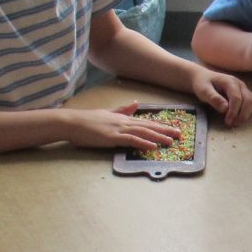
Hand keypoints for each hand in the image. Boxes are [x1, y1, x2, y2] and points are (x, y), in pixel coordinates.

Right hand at [63, 103, 182, 150]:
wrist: (72, 122)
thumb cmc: (86, 120)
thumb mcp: (106, 113)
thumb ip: (122, 110)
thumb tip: (134, 104)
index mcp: (123, 118)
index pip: (145, 121)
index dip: (160, 125)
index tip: (172, 128)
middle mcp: (123, 122)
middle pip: (148, 126)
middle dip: (165, 130)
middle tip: (179, 134)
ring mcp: (118, 129)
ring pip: (143, 132)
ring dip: (158, 137)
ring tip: (171, 141)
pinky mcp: (112, 138)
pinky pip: (131, 140)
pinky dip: (143, 143)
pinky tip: (153, 146)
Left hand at [191, 68, 251, 126]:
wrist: (203, 78)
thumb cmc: (202, 84)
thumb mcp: (203, 90)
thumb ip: (214, 98)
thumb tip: (225, 109)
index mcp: (230, 82)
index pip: (237, 98)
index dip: (233, 112)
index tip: (228, 122)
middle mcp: (240, 84)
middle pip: (249, 100)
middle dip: (243, 115)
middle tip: (232, 124)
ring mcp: (244, 89)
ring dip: (247, 114)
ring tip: (236, 122)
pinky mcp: (245, 94)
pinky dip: (249, 111)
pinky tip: (238, 116)